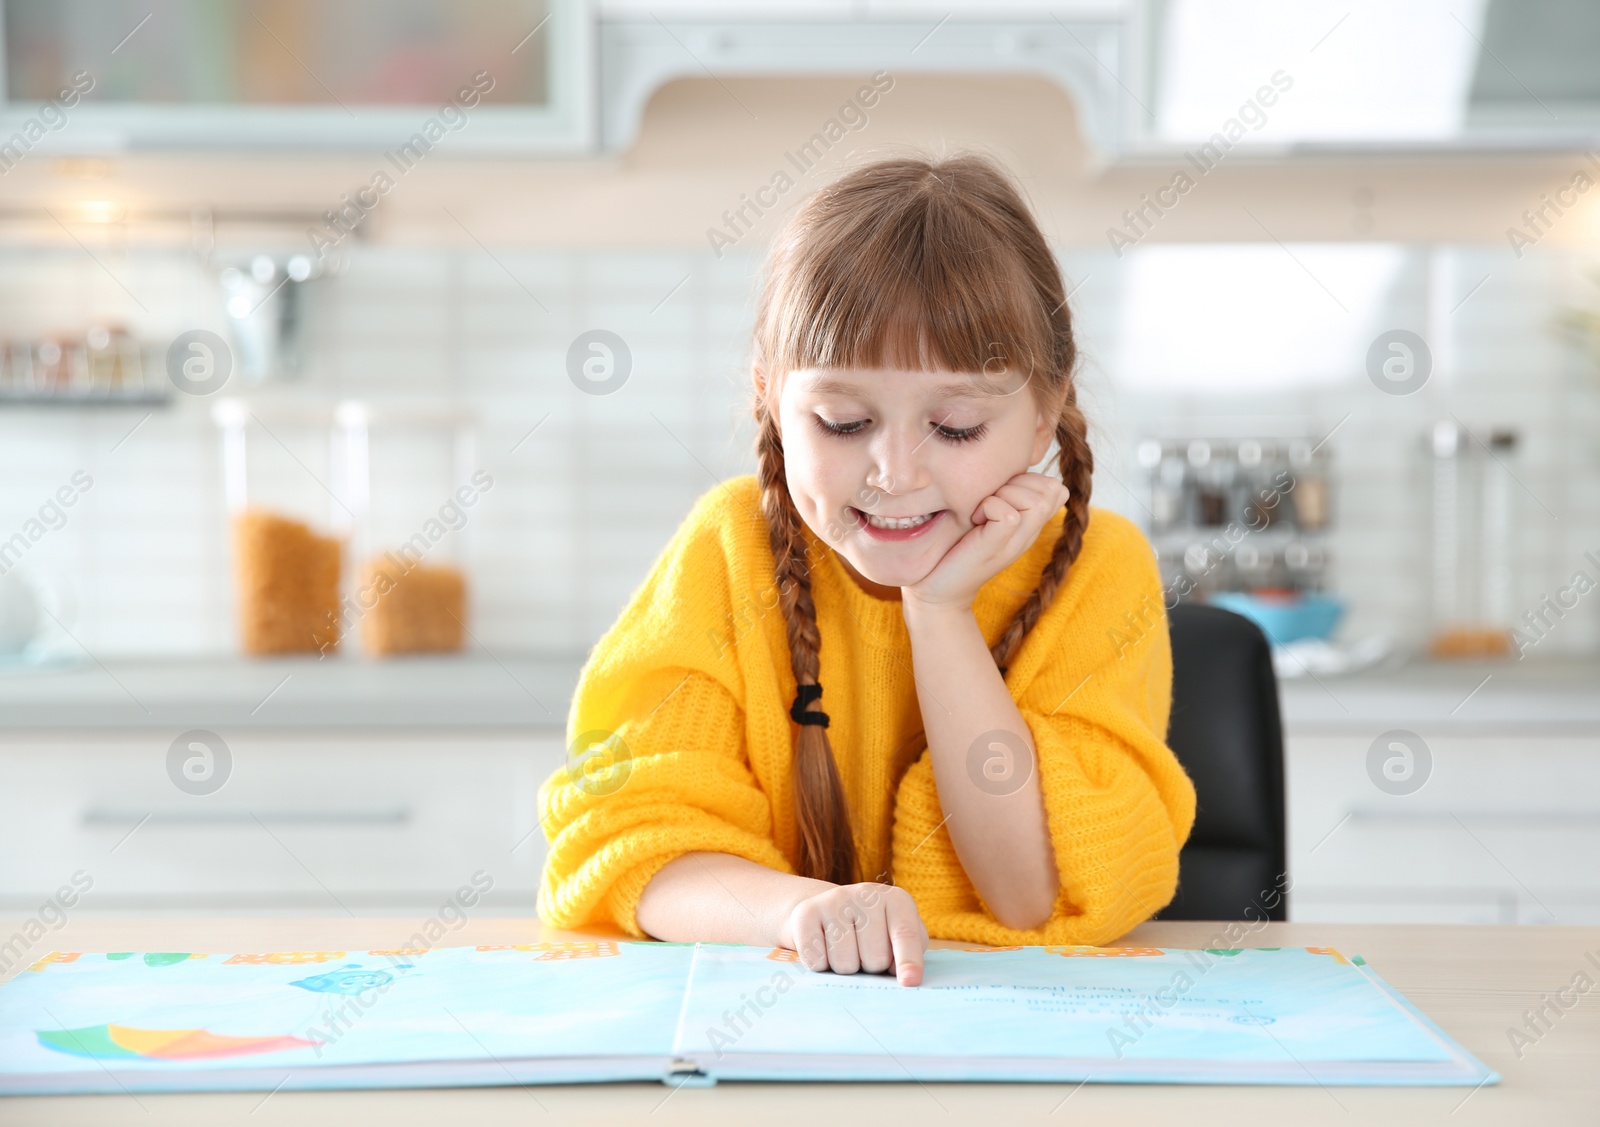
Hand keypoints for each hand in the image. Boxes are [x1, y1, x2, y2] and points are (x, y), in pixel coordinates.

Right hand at [779, 882, 928, 985]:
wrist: (828, 911)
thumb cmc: (873, 933)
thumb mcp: (897, 937)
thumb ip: (910, 954)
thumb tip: (906, 979)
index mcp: (897, 901)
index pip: (905, 934)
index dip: (908, 960)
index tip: (909, 981)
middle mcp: (866, 894)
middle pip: (875, 958)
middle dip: (870, 967)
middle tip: (863, 952)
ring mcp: (834, 900)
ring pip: (845, 964)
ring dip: (845, 968)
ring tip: (844, 949)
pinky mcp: (806, 913)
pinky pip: (817, 961)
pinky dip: (821, 965)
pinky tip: (824, 947)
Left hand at [903, 473, 1070, 610]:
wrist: (936, 588)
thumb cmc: (954, 545)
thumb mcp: (984, 513)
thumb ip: (1003, 493)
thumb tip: (1009, 461)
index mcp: (1029, 523)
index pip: (1056, 487)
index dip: (1030, 479)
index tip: (999, 492)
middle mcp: (1029, 533)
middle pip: (1052, 489)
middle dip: (1018, 483)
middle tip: (988, 501)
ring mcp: (1015, 542)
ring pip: (1036, 500)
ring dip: (1003, 495)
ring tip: (980, 511)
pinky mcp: (996, 548)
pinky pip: (1009, 514)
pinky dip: (989, 507)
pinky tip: (974, 519)